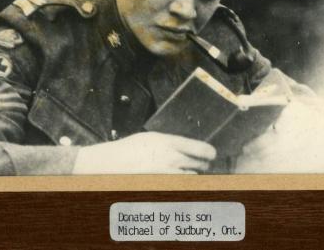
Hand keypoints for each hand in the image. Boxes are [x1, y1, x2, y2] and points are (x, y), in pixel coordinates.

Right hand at [72, 132, 216, 173]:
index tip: (212, 154)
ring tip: (186, 170)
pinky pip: (181, 186)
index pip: (200, 149)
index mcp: (169, 142)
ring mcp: (168, 174)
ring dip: (193, 174)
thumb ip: (171, 142)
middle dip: (203, 163)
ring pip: (193, 176)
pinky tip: (178, 180)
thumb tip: (187, 146)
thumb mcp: (152, 137)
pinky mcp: (164, 186)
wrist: (112, 164)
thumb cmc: (130, 149)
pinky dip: (183, 183)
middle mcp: (171, 158)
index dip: (209, 152)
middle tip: (203, 163)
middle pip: (200, 163)